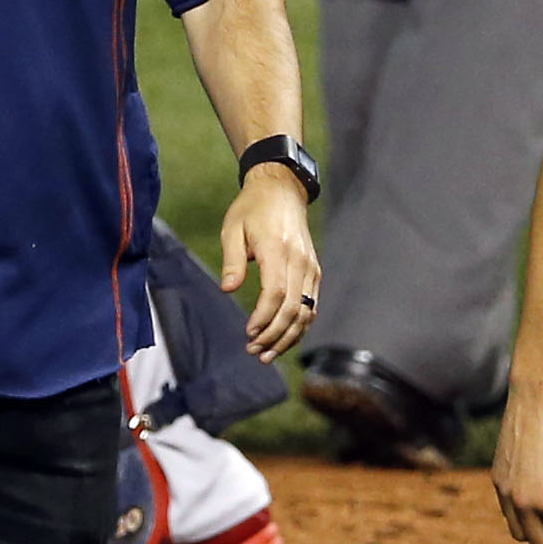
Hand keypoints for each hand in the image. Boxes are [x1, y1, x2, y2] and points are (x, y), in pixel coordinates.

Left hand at [217, 166, 320, 362]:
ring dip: (288, 336)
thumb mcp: (233, 228)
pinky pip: (311, 304)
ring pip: (306, 311)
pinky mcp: (314, 271)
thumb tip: (228, 289)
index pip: (276, 293)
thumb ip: (232, 260)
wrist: (282, 189)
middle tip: (254, 351)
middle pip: (293, 308)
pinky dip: (300, 325)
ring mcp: (310, 267)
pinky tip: (284, 338)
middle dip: (274, 335)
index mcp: (278, 250)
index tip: (249, 333)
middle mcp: (300, 261)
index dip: (264, 318)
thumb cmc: (252, 209)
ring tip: (268, 353)